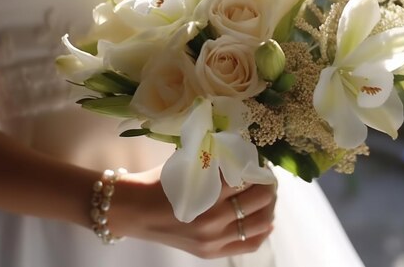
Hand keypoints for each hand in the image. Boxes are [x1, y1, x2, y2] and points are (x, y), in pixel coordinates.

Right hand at [109, 166, 276, 258]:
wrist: (134, 211)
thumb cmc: (158, 183)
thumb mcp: (186, 164)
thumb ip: (214, 160)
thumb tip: (241, 150)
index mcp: (206, 194)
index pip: (246, 178)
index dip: (257, 167)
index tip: (260, 161)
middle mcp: (213, 221)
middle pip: (258, 200)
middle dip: (267, 185)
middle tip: (267, 176)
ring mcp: (213, 240)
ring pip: (259, 223)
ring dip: (269, 206)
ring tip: (268, 194)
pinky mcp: (210, 253)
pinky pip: (249, 245)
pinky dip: (262, 232)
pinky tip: (267, 220)